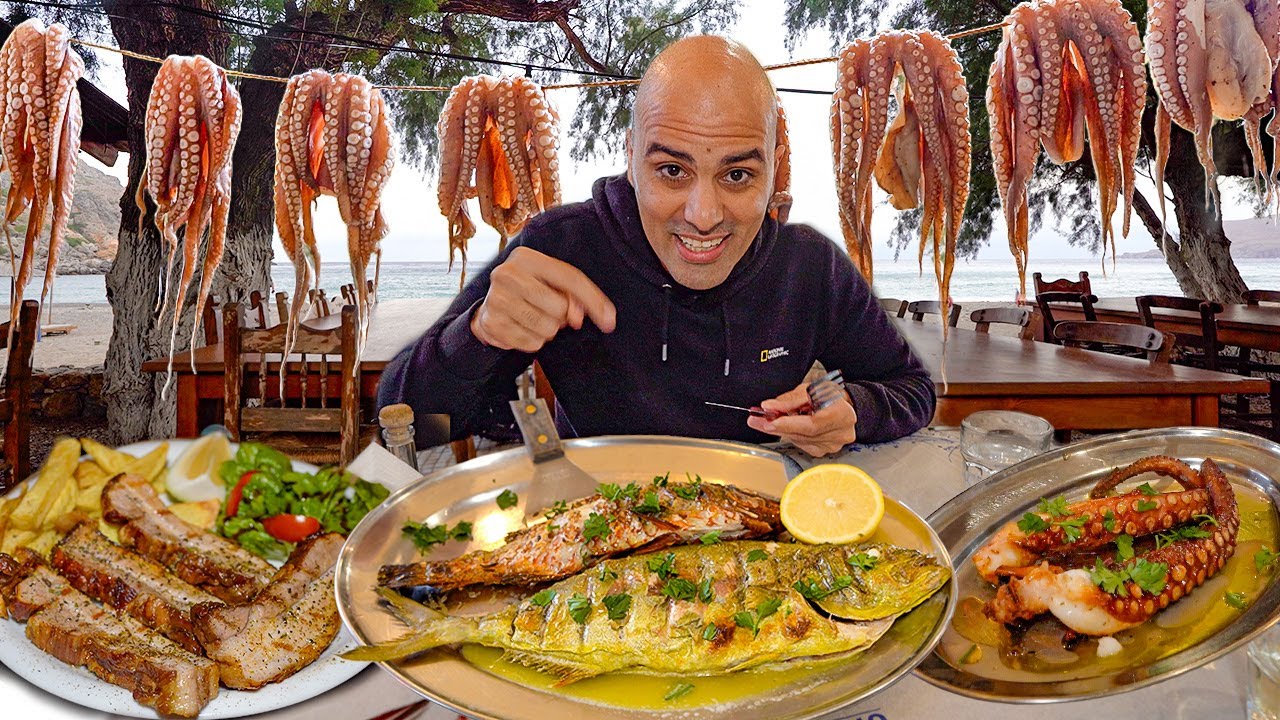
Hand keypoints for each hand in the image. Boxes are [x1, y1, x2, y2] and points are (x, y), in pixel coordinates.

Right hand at [471, 247, 616, 351]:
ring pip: (546, 329)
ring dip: (548, 330)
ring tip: (537, 318)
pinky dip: (533, 341)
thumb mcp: (552, 282)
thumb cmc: (528, 289)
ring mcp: (496, 300)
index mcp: (526, 258)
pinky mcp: (492, 325)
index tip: (609, 321)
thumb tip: (578, 318)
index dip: (593, 301)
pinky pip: (531, 344)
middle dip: (562, 316)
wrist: (490, 304)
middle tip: (551, 311)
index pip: (570, 278)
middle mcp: (507, 275)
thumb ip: (575, 295)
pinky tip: (524, 328)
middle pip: (559, 308)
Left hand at [746, 382, 856, 455]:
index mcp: (841, 414)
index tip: (768, 421)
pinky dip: (791, 435)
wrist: (846, 406)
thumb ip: (790, 399)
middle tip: (756, 420)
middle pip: (802, 434)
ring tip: (768, 420)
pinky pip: (801, 444)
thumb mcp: (811, 389)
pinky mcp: (825, 451)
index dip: (788, 424)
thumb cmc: (831, 395)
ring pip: (799, 440)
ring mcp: (833, 445)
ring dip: (781, 430)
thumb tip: (768, 407)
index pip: (811, 425)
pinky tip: (787, 426)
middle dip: (776, 427)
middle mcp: (840, 433)